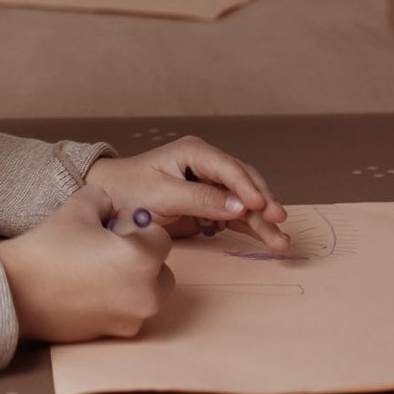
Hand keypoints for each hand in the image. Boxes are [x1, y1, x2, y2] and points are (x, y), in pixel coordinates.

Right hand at [0, 180, 174, 342]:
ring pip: (149, 292)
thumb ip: (105, 199)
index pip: (160, 237)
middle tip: (106, 249)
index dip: (135, 228)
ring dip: (134, 279)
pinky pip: (130, 311)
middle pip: (161, 268)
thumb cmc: (47, 248)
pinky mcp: (117, 334)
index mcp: (142, 259)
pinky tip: (88, 288)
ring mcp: (133, 318)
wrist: (14, 292)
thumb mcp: (78, 206)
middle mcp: (146, 293)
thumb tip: (114, 208)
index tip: (111, 228)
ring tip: (97, 269)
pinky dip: (119, 300)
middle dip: (141, 256)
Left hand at [88, 136, 291, 252]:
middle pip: (244, 184)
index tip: (260, 206)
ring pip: (245, 202)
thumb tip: (239, 206)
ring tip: (282, 241)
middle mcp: (208, 165)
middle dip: (263, 204)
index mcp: (195, 152)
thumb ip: (200, 199)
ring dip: (263, 221)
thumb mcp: (162, 194)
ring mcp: (212, 185)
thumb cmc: (131, 189)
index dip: (247, 187)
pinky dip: (252, 227)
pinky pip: (237, 215)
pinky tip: (268, 240)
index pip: (229, 169)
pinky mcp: (211, 205)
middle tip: (279, 222)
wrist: (111, 198)